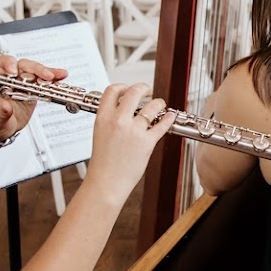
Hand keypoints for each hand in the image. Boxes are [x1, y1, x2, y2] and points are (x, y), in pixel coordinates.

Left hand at [0, 54, 67, 143]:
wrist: (2, 128)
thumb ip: (0, 112)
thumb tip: (5, 106)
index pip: (2, 63)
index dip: (8, 64)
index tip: (14, 72)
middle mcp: (12, 79)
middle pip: (24, 65)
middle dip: (35, 69)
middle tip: (46, 76)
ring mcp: (24, 83)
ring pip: (36, 72)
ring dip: (48, 72)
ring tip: (59, 75)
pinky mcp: (34, 90)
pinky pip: (44, 81)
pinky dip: (54, 79)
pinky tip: (61, 77)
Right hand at [83, 83, 175, 205]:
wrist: (106, 183)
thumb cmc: (103, 163)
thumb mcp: (100, 135)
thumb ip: (110, 120)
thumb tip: (124, 109)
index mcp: (103, 118)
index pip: (113, 90)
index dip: (123, 87)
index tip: (129, 90)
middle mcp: (118, 121)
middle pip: (135, 91)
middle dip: (144, 88)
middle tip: (148, 93)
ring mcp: (133, 131)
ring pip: (152, 106)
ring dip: (159, 103)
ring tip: (160, 106)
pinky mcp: (147, 142)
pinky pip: (162, 124)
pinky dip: (168, 118)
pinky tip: (170, 116)